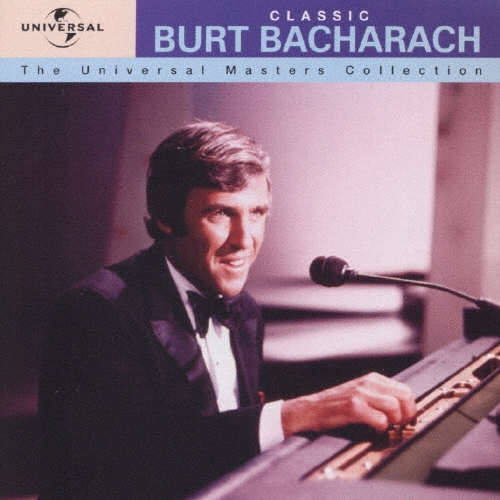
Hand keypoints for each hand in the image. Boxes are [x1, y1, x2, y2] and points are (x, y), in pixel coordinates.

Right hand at [280, 372, 415, 436]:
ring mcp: (360, 393)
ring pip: (394, 407)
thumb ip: (380, 396)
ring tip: (383, 427)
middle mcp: (368, 383)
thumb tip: (404, 410)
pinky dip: (380, 429)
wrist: (311, 410)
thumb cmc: (336, 406)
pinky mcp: (353, 406)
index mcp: (372, 379)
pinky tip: (371, 429)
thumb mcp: (360, 394)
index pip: (405, 391)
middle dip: (405, 415)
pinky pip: (380, 420)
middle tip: (396, 425)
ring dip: (393, 422)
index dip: (409, 408)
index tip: (403, 420)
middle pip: (404, 397)